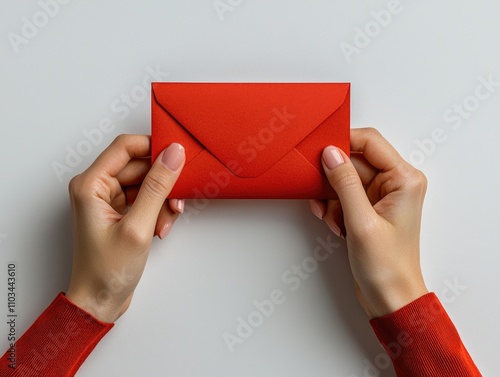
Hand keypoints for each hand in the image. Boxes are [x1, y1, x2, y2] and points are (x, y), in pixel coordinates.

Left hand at [65, 135, 184, 322]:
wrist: (99, 301)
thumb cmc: (105, 271)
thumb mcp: (138, 227)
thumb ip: (157, 188)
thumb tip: (173, 156)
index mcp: (90, 184)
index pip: (126, 147)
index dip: (153, 147)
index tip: (178, 156)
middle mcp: (97, 187)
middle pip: (140, 166)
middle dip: (162, 184)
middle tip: (176, 201)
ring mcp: (109, 199)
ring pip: (147, 183)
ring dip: (162, 201)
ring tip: (165, 223)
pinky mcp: (120, 211)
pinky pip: (146, 199)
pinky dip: (158, 211)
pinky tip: (160, 228)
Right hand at [310, 128, 428, 318]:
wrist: (390, 298)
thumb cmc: (388, 266)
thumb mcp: (361, 221)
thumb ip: (344, 183)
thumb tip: (330, 154)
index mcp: (404, 179)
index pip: (370, 142)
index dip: (343, 143)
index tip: (320, 152)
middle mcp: (395, 183)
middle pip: (354, 161)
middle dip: (333, 179)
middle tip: (319, 192)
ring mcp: (380, 196)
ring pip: (344, 179)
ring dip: (331, 196)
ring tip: (331, 216)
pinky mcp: (368, 208)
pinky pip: (343, 195)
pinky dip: (333, 207)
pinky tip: (334, 223)